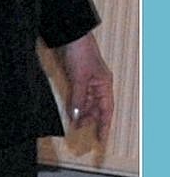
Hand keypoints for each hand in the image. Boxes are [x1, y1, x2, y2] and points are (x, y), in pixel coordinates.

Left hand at [61, 34, 114, 148]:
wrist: (70, 36)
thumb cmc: (80, 53)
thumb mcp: (79, 78)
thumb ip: (78, 98)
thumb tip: (77, 116)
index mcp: (105, 84)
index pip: (107, 110)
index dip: (105, 125)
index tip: (102, 139)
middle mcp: (98, 85)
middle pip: (96, 108)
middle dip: (89, 119)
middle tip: (79, 129)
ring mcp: (88, 82)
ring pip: (86, 104)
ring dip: (81, 114)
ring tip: (74, 123)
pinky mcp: (77, 79)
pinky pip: (78, 97)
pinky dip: (75, 105)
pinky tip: (71, 113)